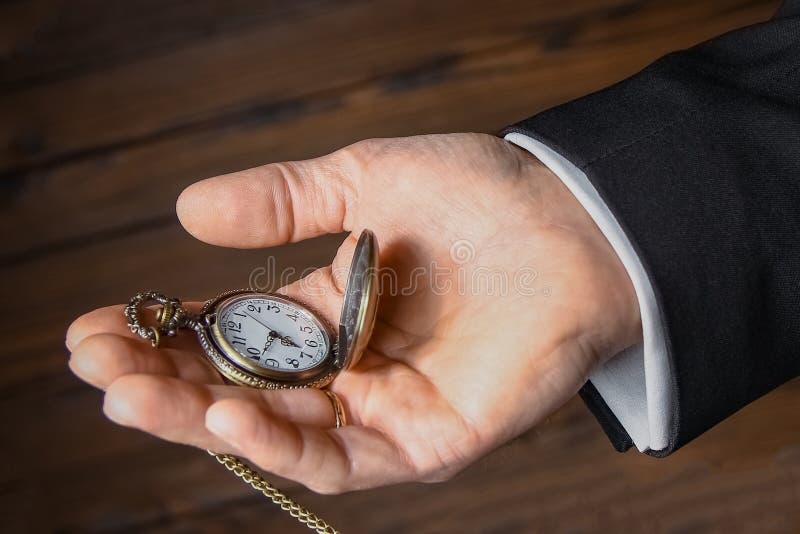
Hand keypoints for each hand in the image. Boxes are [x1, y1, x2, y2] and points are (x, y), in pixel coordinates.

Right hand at [66, 133, 640, 493]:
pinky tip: (227, 411)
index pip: (228, 335)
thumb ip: (282, 199)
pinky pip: (342, 456)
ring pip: (278, 433)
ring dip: (201, 417)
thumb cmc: (482, 197)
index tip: (92, 326)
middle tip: (96, 366)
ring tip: (131, 392)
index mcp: (327, 311)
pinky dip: (281, 443)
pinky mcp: (425, 440)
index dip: (161, 333)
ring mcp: (384, 409)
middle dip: (163, 383)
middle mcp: (347, 367)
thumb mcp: (364, 180)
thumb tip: (185, 208)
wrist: (577, 223)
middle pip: (240, 391)